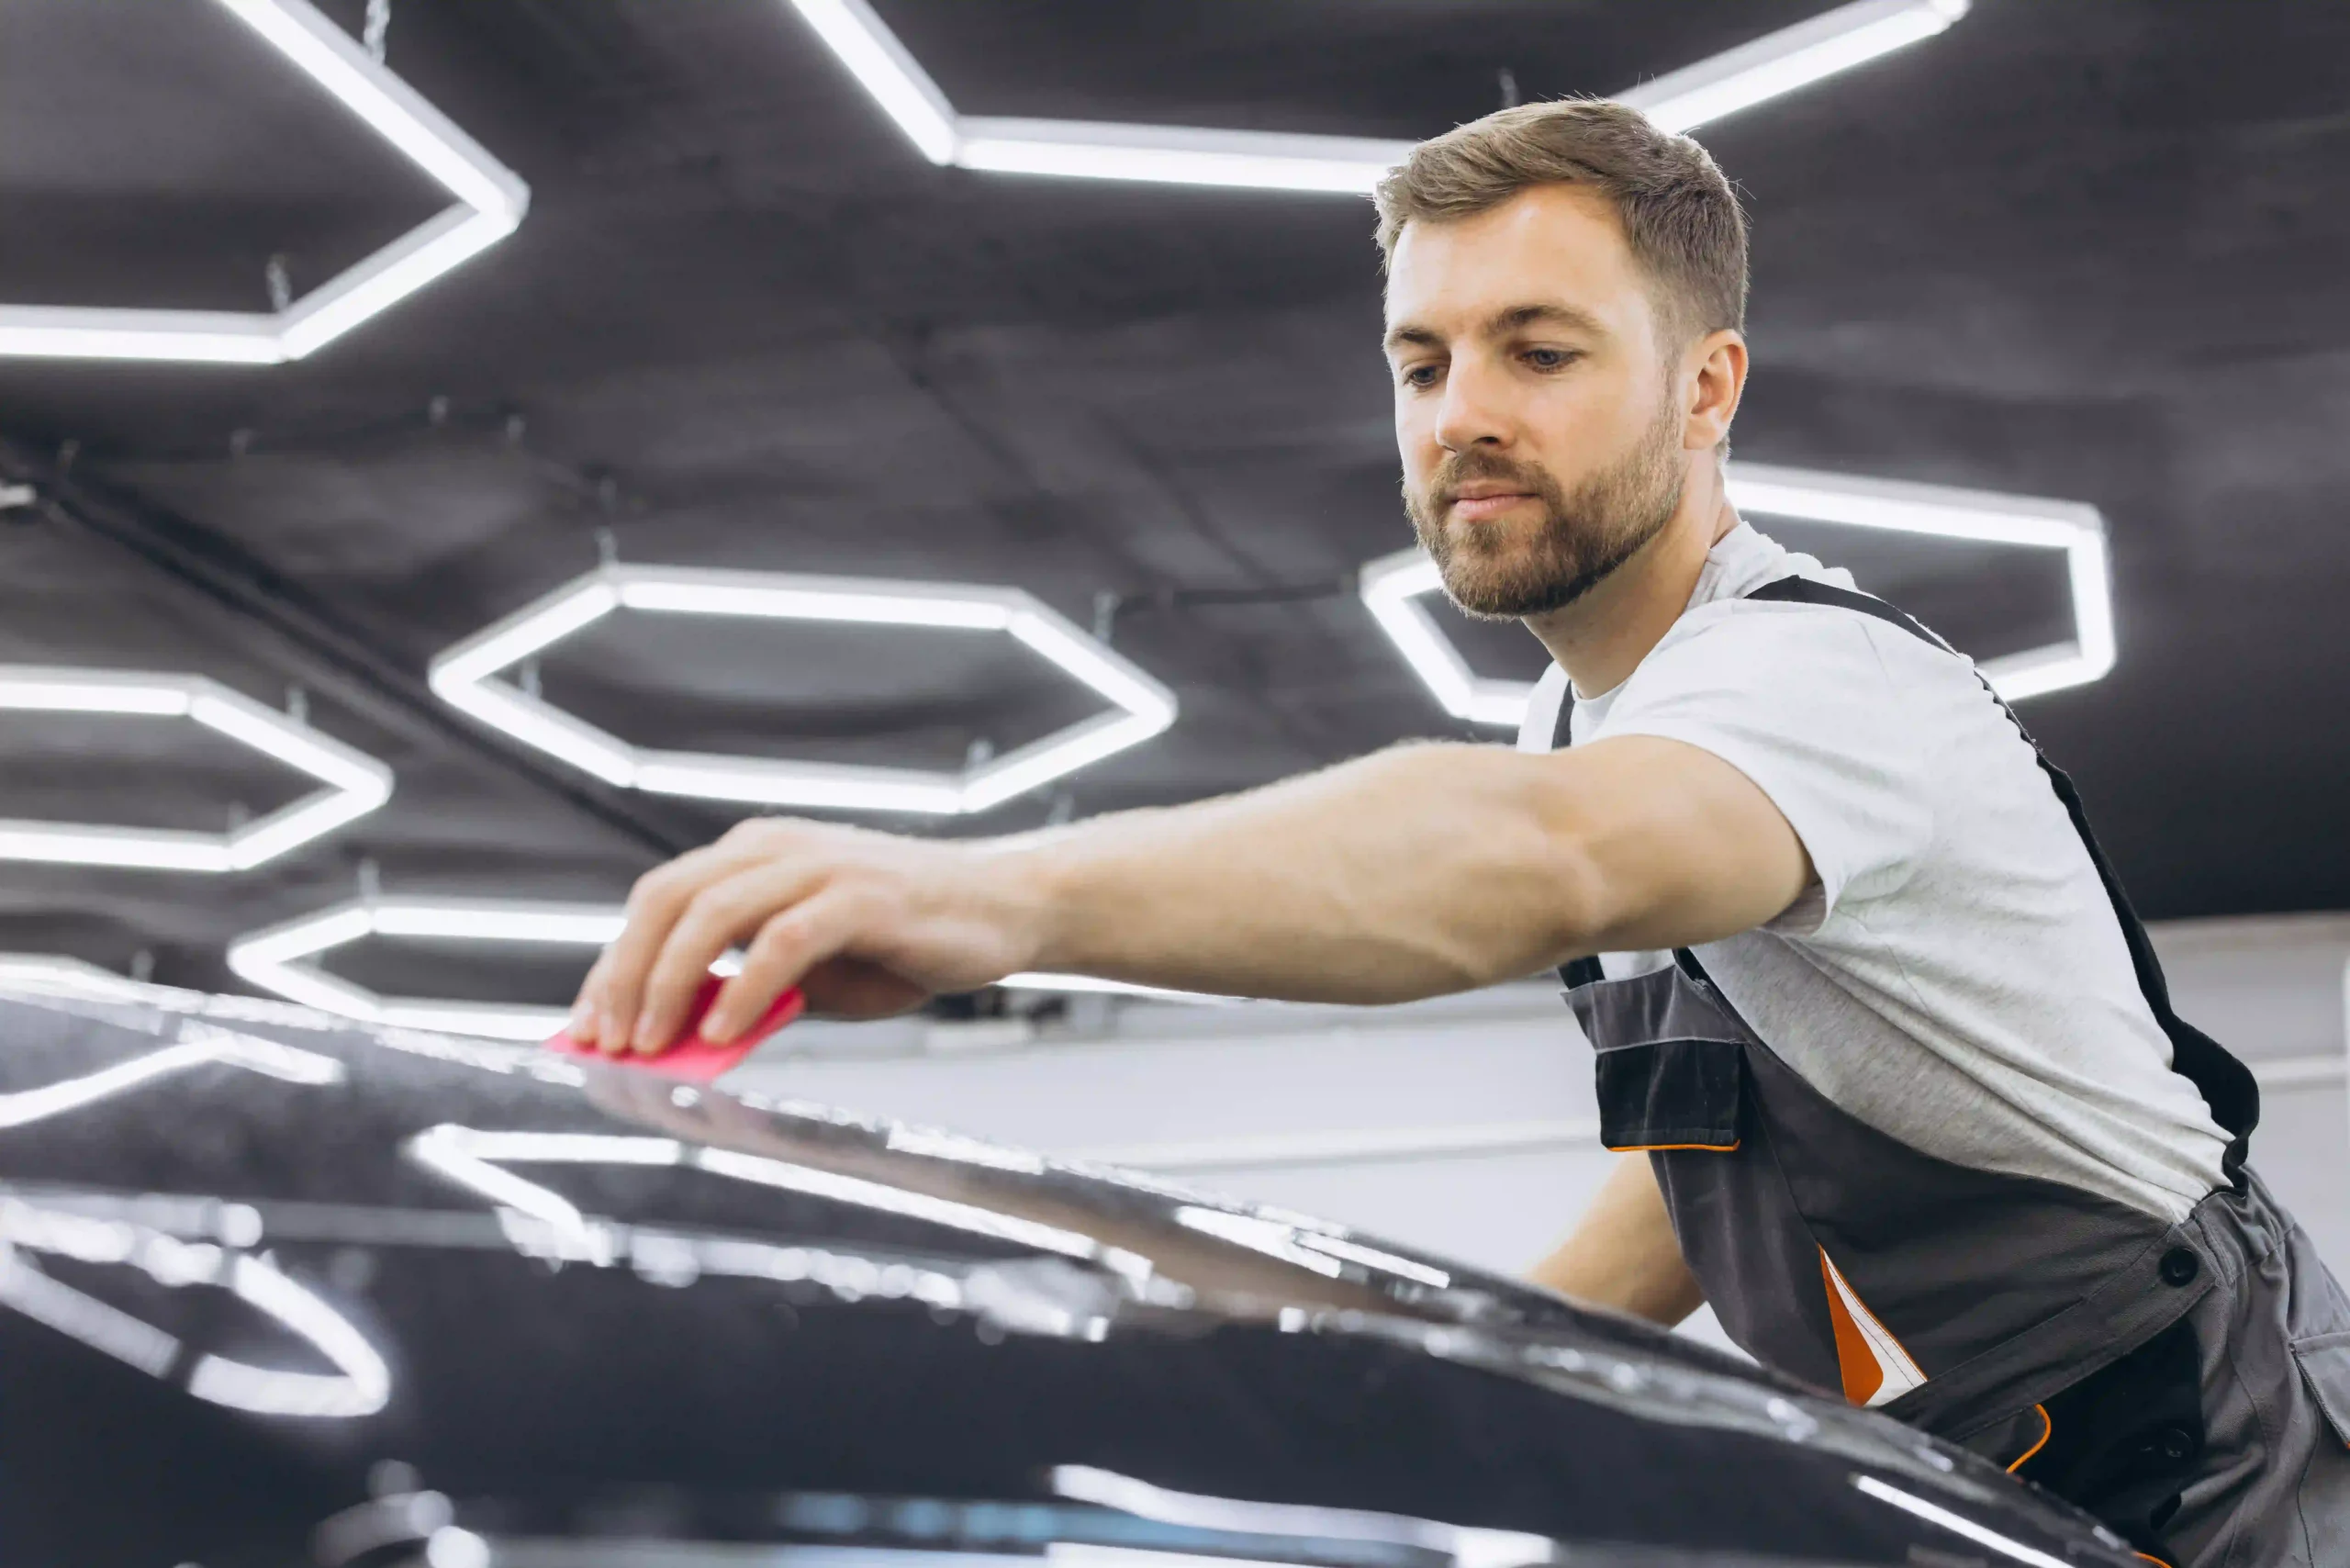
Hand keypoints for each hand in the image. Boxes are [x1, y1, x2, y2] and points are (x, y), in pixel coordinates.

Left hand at [567, 818, 1046, 1054]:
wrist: (1006, 908)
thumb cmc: (905, 943)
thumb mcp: (816, 973)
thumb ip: (754, 990)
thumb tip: (684, 1037)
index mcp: (756, 853)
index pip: (659, 900)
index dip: (613, 962)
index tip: (585, 1026)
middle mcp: (776, 847)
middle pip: (668, 899)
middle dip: (623, 974)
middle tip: (607, 1042)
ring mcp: (818, 865)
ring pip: (711, 913)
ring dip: (667, 983)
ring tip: (651, 1043)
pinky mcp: (860, 895)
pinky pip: (782, 940)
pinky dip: (743, 987)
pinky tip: (725, 1033)